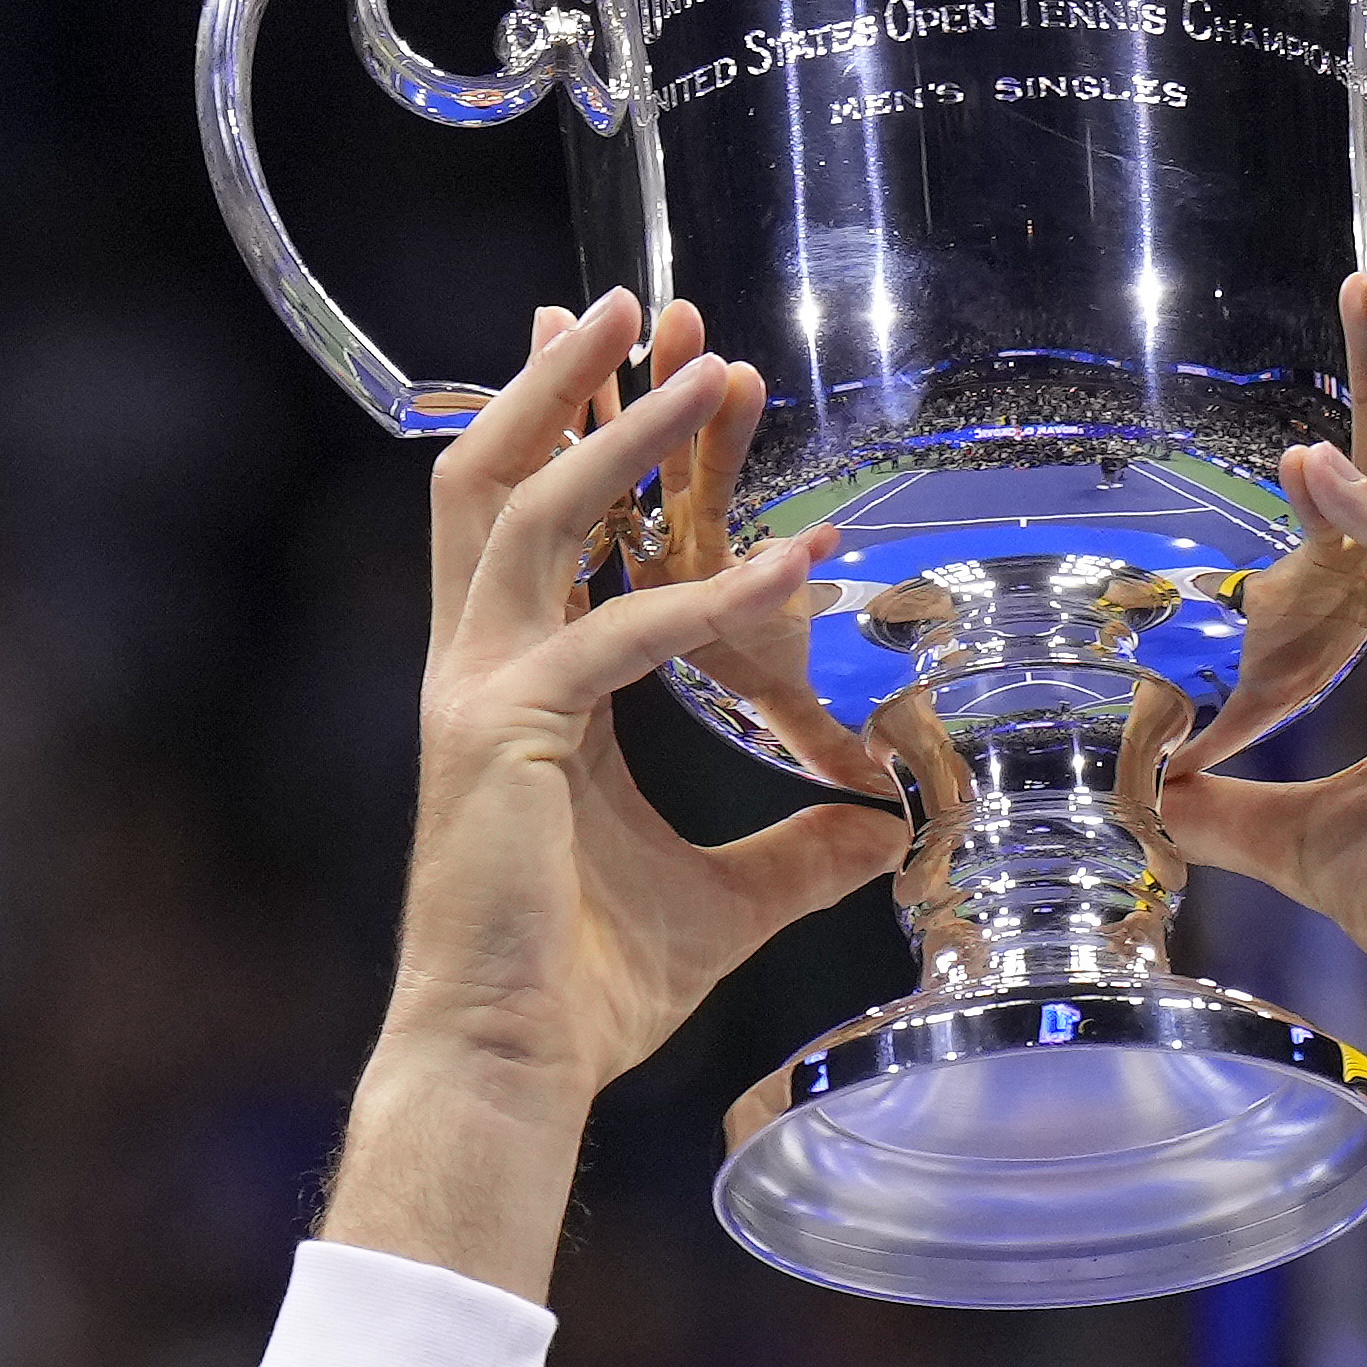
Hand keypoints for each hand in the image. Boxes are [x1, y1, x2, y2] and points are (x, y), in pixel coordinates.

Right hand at [329, 294, 898, 1295]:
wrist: (513, 1065)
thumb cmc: (589, 989)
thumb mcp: (726, 901)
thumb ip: (797, 851)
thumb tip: (888, 825)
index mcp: (509, 685)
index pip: (533, 522)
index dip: (578, 428)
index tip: (644, 356)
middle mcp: (477, 669)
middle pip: (497, 478)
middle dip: (565, 380)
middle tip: (643, 300)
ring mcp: (478, 694)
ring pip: (534, 513)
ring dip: (617, 426)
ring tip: (694, 356)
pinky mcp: (504, 735)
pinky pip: (620, 635)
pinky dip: (712, 594)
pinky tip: (798, 563)